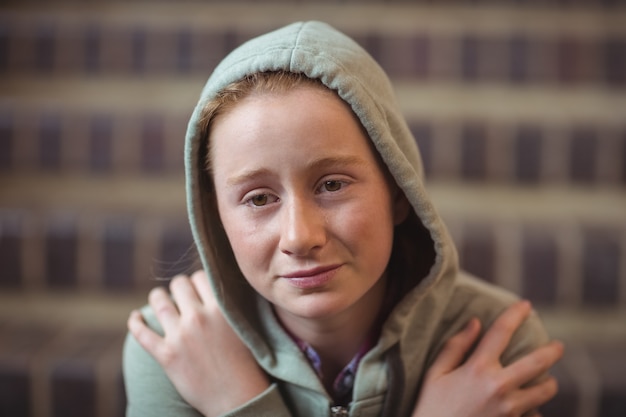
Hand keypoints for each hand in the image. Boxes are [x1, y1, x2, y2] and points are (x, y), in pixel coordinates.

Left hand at [128, 270, 269, 416]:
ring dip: (157, 297)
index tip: (195, 288)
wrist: (237, 396)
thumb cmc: (245, 363)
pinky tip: (135, 317)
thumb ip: (230, 306)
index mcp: (220, 308)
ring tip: (158, 299)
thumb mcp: (242, 326)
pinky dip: (135, 322)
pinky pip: (142, 333)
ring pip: (159, 302)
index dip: (196, 281)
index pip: (200, 278)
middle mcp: (198, 317)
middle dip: (177, 287)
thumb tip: (218, 288)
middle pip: (179, 285)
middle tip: (178, 294)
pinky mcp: (166, 355)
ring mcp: (180, 336)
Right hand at [412, 300, 563, 416]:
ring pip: (544, 391)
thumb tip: (474, 322)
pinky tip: (529, 409)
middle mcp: (498, 387)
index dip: (515, 314)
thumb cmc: (431, 407)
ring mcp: (509, 410)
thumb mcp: (436, 373)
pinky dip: (535, 411)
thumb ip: (455, 346)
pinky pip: (535, 416)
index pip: (501, 332)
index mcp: (477, 368)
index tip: (526, 305)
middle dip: (552, 351)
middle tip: (558, 346)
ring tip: (546, 380)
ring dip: (548, 383)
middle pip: (537, 362)